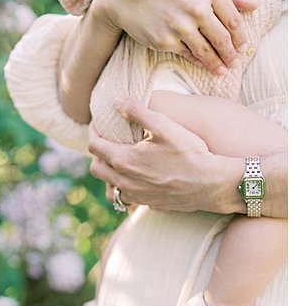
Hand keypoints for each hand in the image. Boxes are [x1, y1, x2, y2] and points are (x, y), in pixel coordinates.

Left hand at [88, 99, 227, 212]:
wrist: (212, 184)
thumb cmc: (189, 153)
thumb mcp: (164, 126)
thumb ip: (138, 111)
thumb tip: (116, 101)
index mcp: (124, 161)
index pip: (94, 146)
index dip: (93, 132)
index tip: (98, 124)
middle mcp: (124, 182)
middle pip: (95, 168)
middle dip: (97, 154)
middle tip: (107, 142)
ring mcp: (136, 196)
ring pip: (109, 186)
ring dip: (109, 174)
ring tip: (119, 161)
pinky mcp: (148, 204)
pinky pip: (127, 197)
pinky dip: (125, 188)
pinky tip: (136, 178)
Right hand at [93, 0, 256, 74]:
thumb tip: (254, 6)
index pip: (233, 20)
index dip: (241, 37)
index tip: (243, 46)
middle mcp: (196, 7)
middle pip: (222, 38)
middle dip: (231, 54)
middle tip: (236, 63)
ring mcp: (179, 25)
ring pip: (206, 50)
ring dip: (217, 63)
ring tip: (223, 70)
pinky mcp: (164, 40)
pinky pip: (187, 54)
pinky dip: (198, 61)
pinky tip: (204, 65)